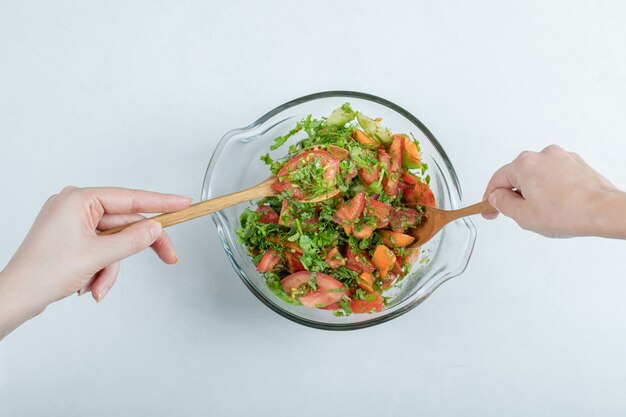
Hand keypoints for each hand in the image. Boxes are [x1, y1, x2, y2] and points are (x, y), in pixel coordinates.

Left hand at [0, 187, 190, 338]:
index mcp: (79, 200)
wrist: (16, 298)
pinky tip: (89, 285)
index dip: (162, 203)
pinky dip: (102, 269)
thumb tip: (155, 228)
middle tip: (169, 257)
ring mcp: (74, 223)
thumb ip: (132, 240)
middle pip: (126, 224)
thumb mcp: (97, 256)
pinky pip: (103, 250)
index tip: (183, 204)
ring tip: (97, 286)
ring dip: (112, 267)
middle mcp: (76, 207)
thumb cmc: (42, 272)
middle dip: (136, 249)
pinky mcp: (73, 239)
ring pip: (115, 242)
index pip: (131, 198)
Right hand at [482, 145, 625, 237]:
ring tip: (545, 211)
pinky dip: (551, 188)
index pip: (497, 180)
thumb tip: (497, 198)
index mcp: (524, 164)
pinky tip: (558, 204)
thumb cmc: (568, 212)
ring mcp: (561, 157)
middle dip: (515, 194)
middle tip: (519, 214)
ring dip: (535, 191)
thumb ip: (503, 204)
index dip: (490, 198)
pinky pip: (554, 175)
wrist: (603, 211)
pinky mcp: (576, 163)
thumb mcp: (523, 216)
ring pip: (537, 175)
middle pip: (517, 176)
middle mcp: (542, 155)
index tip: (489, 209)